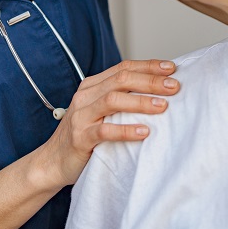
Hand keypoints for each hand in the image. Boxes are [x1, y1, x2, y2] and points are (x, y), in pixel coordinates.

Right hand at [38, 59, 178, 187]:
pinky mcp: (80, 138)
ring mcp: (81, 116)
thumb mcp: (100, 112)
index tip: (171, 68)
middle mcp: (85, 96)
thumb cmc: (84, 136)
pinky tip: (144, 132)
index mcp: (92, 86)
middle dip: (150, 81)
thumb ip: (120, 99)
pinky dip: (126, 130)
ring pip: (112, 100)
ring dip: (141, 102)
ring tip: (163, 106)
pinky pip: (104, 131)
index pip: (123, 68)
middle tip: (174, 86)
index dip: (148, 66)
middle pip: (121, 80)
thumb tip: (158, 91)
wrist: (52, 162)